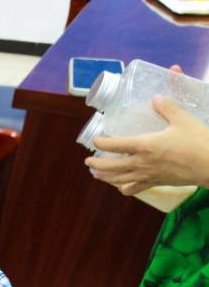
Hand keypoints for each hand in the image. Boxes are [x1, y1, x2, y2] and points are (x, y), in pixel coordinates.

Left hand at [87, 65, 208, 193]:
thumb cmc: (197, 141)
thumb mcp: (182, 119)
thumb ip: (167, 107)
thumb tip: (156, 97)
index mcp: (144, 145)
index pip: (114, 145)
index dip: (101, 142)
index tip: (94, 140)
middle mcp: (141, 162)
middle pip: (111, 166)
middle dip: (96, 164)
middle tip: (88, 161)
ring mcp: (147, 175)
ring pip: (118, 179)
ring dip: (105, 177)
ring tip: (97, 174)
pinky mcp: (155, 182)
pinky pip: (135, 188)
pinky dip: (125, 188)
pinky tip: (121, 188)